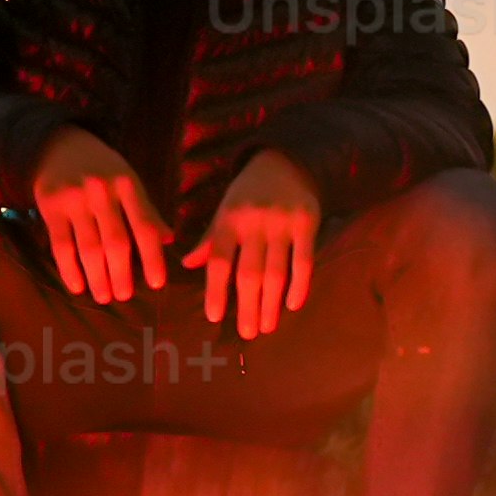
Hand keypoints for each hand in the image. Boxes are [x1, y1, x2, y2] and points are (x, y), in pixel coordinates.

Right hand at [25, 127, 172, 306]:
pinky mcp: (51, 208)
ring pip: (89, 248)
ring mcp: (74, 199)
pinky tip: (77, 287)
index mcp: (127, 184)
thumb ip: (147, 210)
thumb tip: (169, 240)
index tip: (157, 284)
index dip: (152, 257)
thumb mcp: (128, 180)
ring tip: (105, 297)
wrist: (58, 146)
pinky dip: (69, 269)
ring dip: (98, 277)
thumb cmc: (101, 169)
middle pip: (116, 242)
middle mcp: (101, 191)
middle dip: (122, 274)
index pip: (144, 226)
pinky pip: (61, 245)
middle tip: (125, 296)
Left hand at [187, 150, 322, 341]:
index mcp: (228, 220)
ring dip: (271, 303)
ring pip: (276, 271)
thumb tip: (188, 265)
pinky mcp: (306, 222)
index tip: (215, 317)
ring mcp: (281, 223)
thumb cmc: (248, 193)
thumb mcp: (225, 210)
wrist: (285, 161)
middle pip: (248, 273)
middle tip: (247, 333)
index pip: (219, 261)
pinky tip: (293, 305)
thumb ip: (210, 239)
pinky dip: (299, 285)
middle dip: (247, 306)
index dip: (216, 290)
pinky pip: (304, 260)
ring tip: (268, 327)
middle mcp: (253, 223)